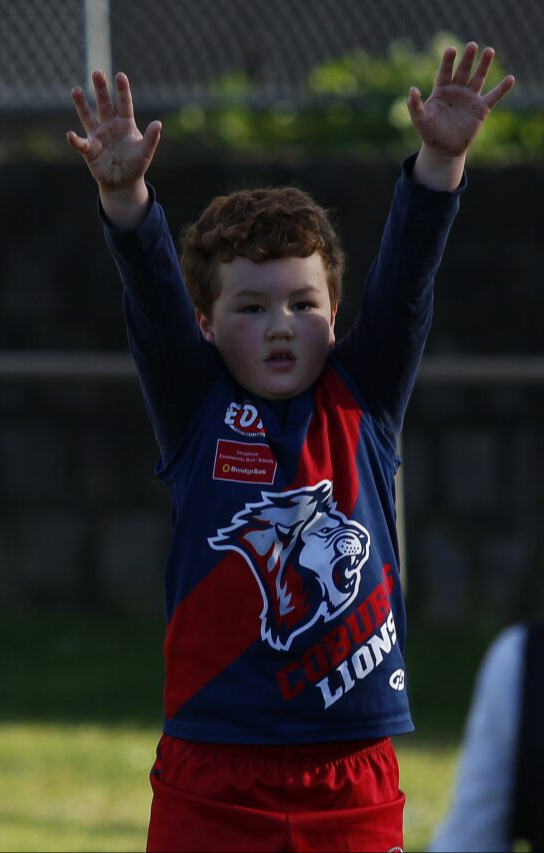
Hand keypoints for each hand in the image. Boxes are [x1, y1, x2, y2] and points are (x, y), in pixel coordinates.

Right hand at [67, 70, 160, 193]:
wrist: (123, 183)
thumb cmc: (136, 165)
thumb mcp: (145, 152)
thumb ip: (151, 139)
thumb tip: (158, 124)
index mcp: (125, 123)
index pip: (124, 103)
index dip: (122, 90)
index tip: (121, 76)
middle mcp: (110, 125)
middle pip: (104, 103)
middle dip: (100, 89)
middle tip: (97, 72)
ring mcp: (98, 136)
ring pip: (88, 116)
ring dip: (82, 104)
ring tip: (76, 90)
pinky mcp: (89, 149)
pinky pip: (80, 143)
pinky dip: (75, 140)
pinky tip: (70, 135)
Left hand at [408, 42, 514, 157]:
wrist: (444, 148)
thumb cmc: (430, 132)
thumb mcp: (420, 120)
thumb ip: (415, 105)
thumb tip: (412, 90)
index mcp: (441, 90)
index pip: (445, 72)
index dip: (448, 61)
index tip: (451, 50)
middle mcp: (457, 90)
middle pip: (463, 71)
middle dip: (468, 58)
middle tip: (472, 45)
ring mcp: (470, 98)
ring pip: (478, 78)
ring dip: (484, 65)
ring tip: (489, 51)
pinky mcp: (481, 109)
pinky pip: (493, 97)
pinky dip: (502, 89)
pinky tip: (510, 79)